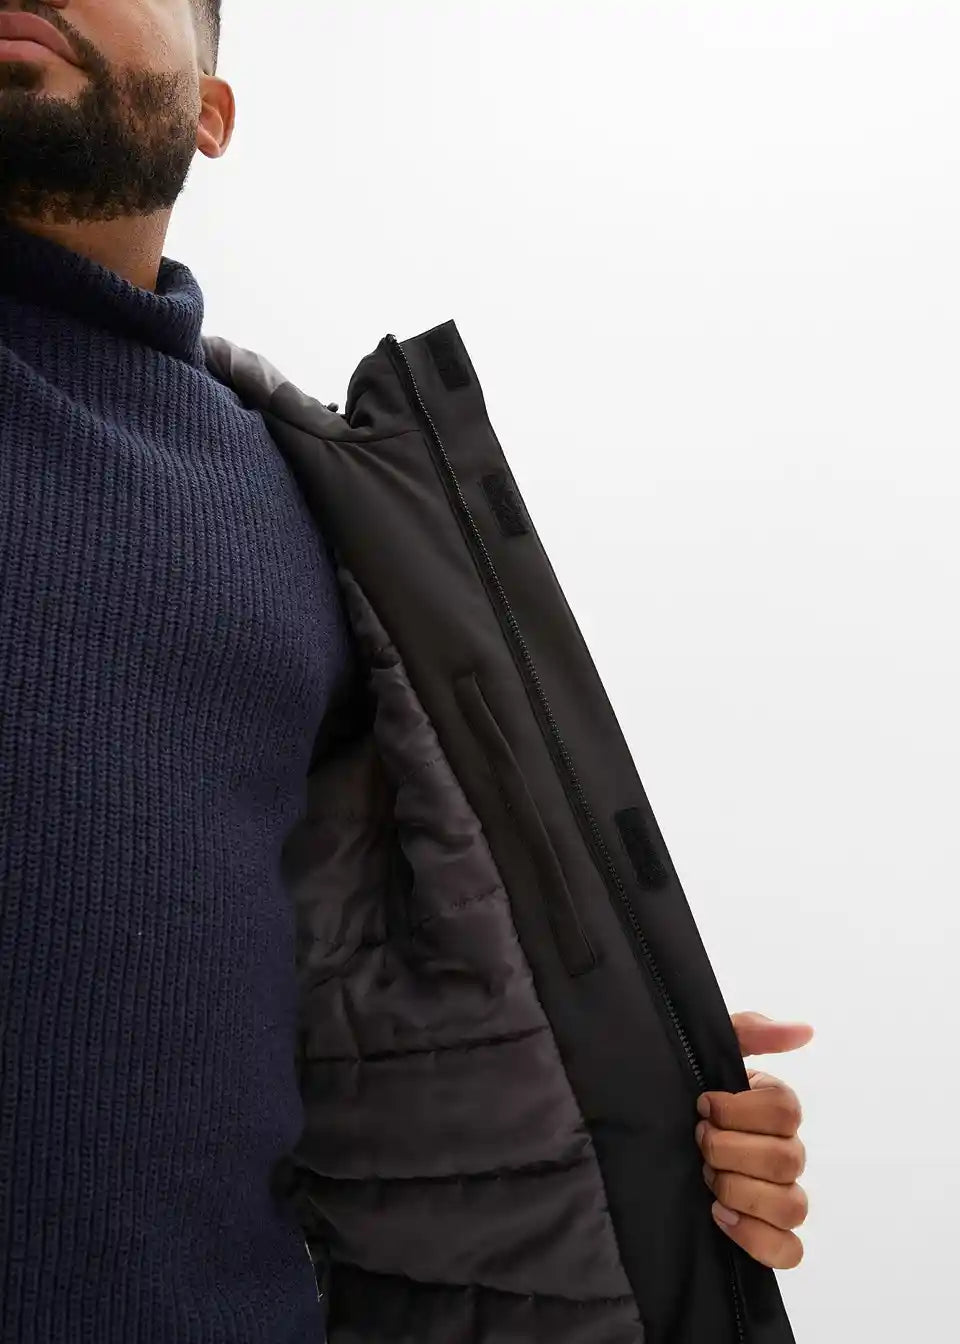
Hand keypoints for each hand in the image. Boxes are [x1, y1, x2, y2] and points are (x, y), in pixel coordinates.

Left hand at [695, 1012, 813, 1269]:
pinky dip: (758, 1238)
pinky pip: (790, 1250)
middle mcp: (783, 1152)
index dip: (740, 1110)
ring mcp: (778, 1196)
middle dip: (731, 1151)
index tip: (702, 1105)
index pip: (786, 1110)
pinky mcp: (767, 1235)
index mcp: (772, 1107)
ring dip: (742, 1191)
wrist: (637, 1136)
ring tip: (707, 1180)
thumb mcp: (700, 1050)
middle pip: (788, 1159)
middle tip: (698, 1143)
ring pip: (793, 1205)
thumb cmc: (673, 1089)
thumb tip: (804, 1030)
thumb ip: (749, 1031)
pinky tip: (720, 1216)